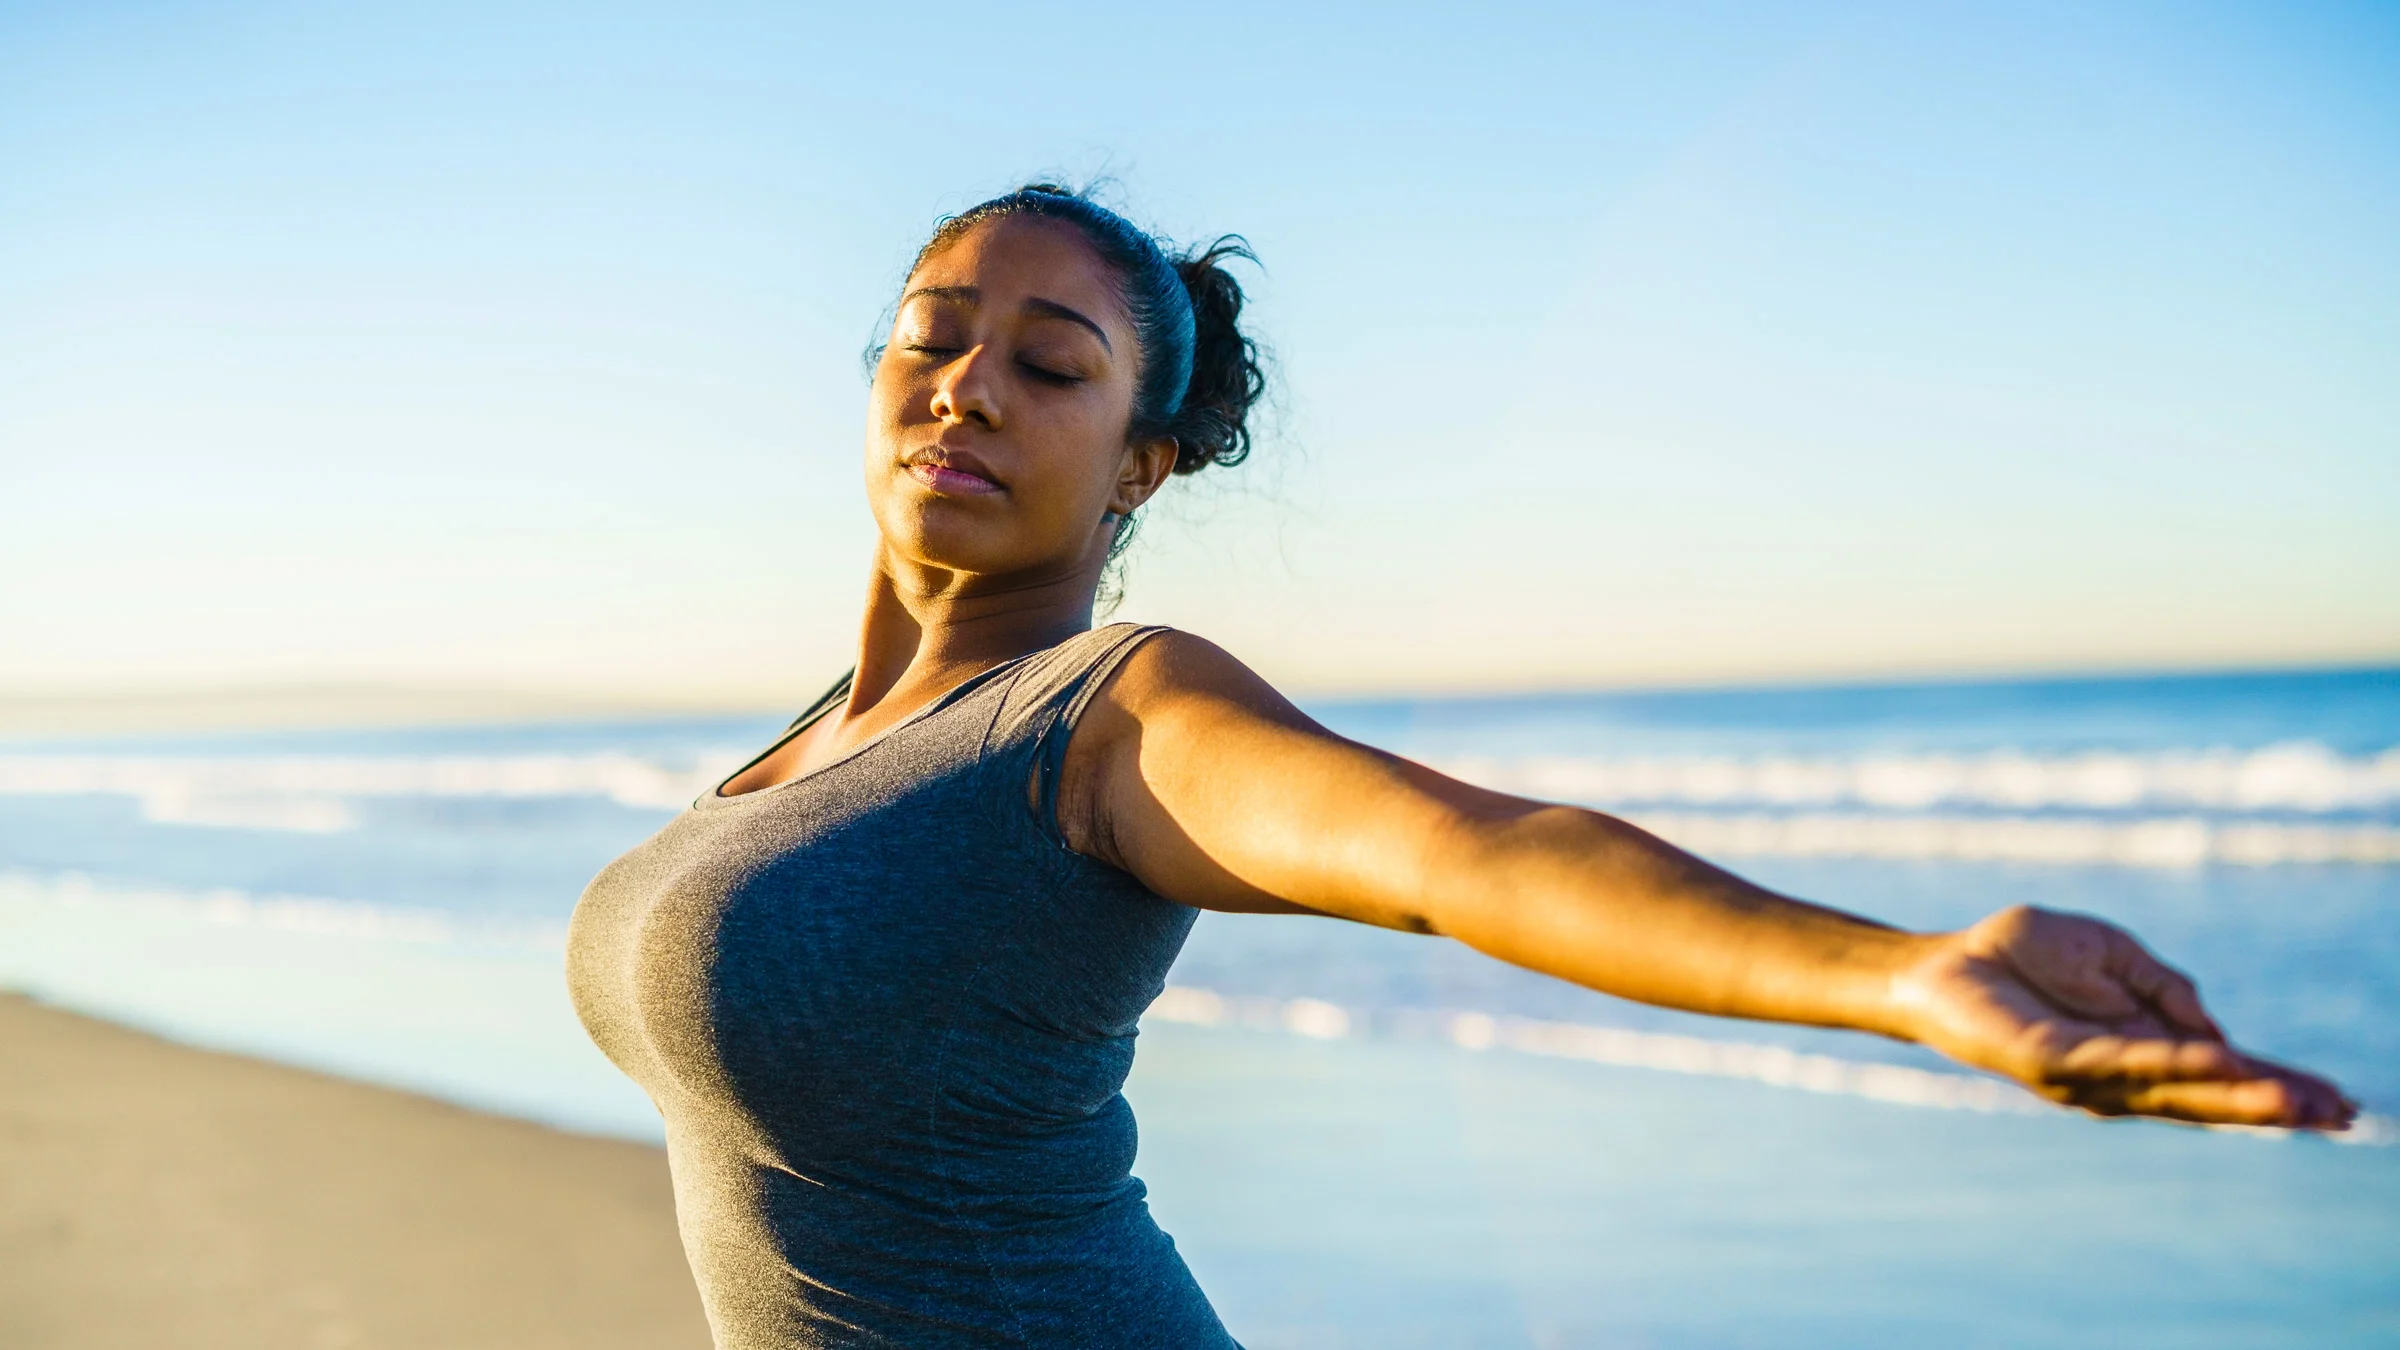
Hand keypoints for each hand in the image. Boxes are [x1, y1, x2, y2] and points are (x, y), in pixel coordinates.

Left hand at [1890, 905, 2355, 1129]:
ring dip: (2238, 1092)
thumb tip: (2216, 1029)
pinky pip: (2120, 1060)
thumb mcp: (2111, 954)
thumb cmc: (2021, 955)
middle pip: (2209, 1094)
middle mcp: (2118, 1074)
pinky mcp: (2051, 1061)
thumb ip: (2164, 987)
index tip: (2335, 1102)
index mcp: (2138, 1047)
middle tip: (2339, 1115)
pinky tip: (2215, 1061)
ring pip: (2174, 1087)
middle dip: (2273, 1104)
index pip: (2219, 1072)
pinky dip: (2171, 1059)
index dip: (2274, 1085)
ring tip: (2296, 1104)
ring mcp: (2087, 1073)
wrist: (1942, 960)